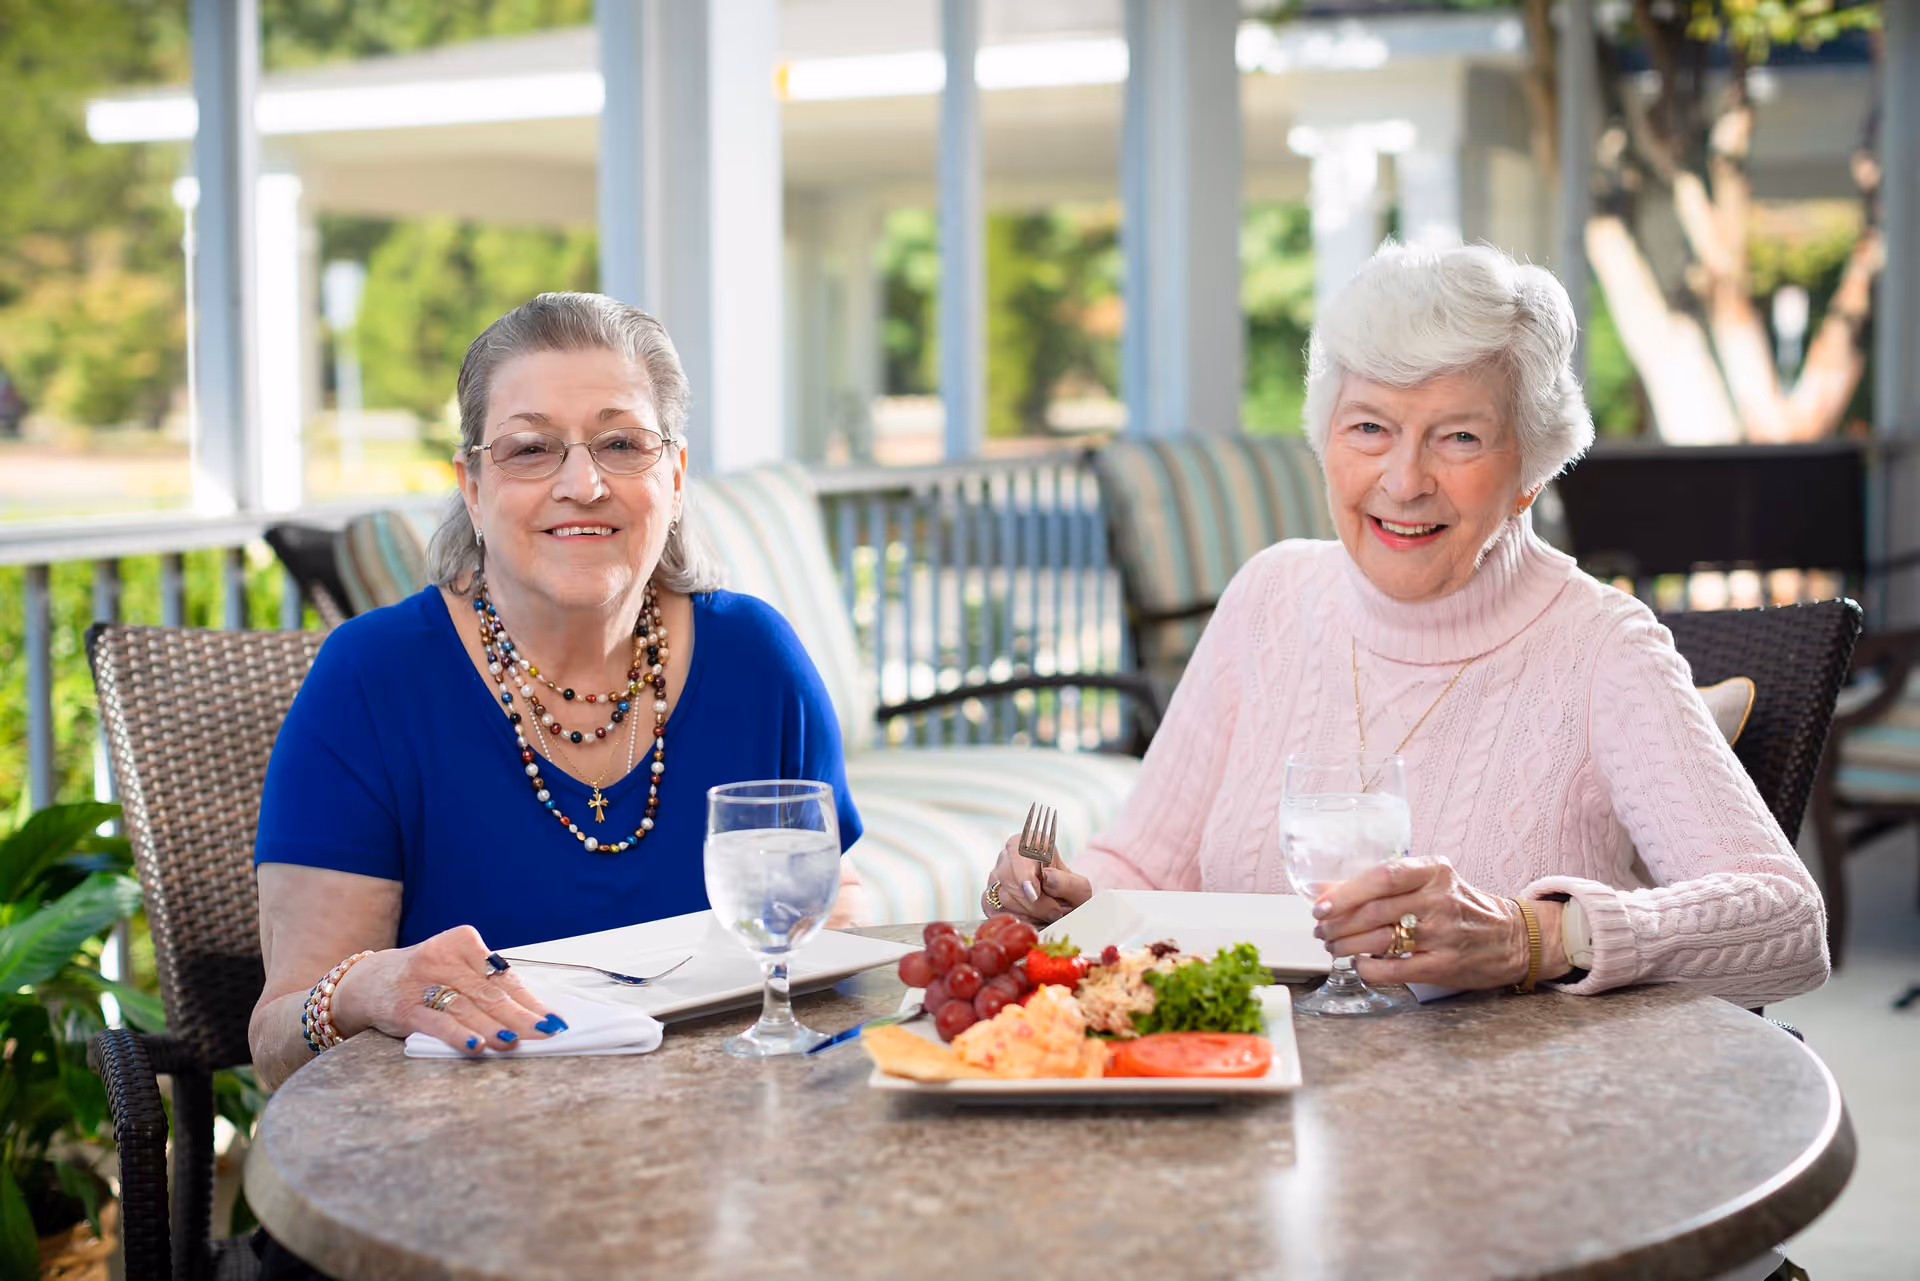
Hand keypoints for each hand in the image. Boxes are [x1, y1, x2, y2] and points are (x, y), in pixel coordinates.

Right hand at [330, 925, 567, 1055]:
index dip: (531, 1000)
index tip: (554, 1019)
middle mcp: (443, 959)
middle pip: (489, 993)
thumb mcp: (455, 968)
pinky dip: (459, 1035)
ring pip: (467, 1008)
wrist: (368, 983)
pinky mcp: (406, 1008)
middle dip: (520, 1017)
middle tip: (545, 1033)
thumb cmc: (426, 978)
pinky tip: (478, 1046)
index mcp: (463, 943)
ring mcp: (422, 983)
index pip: (504, 977)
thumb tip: (533, 1012)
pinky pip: (438, 1023)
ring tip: (516, 1042)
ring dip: (494, 1028)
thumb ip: (486, 983)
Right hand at [979, 833, 1091, 924]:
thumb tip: (1047, 877)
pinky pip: (994, 908)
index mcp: (1032, 842)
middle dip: (1033, 902)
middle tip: (1055, 912)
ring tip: (1048, 914)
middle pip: (1009, 876)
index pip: (1019, 848)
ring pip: (1003, 895)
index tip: (1035, 894)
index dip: (1025, 873)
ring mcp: (996, 874)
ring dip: (1029, 912)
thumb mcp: (1080, 890)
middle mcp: (1010, 854)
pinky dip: (1016, 918)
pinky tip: (1031, 918)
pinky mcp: (988, 895)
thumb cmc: (1070, 894)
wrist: (1063, 908)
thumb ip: (1068, 883)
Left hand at [1310, 859, 1569, 990]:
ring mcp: (1443, 934)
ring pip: (1379, 940)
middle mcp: (1439, 900)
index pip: (1382, 876)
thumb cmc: (1459, 906)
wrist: (1511, 938)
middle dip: (1337, 924)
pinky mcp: (1444, 965)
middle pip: (1374, 911)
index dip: (1345, 892)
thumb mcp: (1428, 883)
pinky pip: (1393, 970)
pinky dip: (1368, 969)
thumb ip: (1379, 884)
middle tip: (1321, 929)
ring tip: (1334, 946)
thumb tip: (1321, 887)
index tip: (1320, 905)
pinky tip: (1360, 965)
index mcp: (1434, 871)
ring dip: (1346, 946)